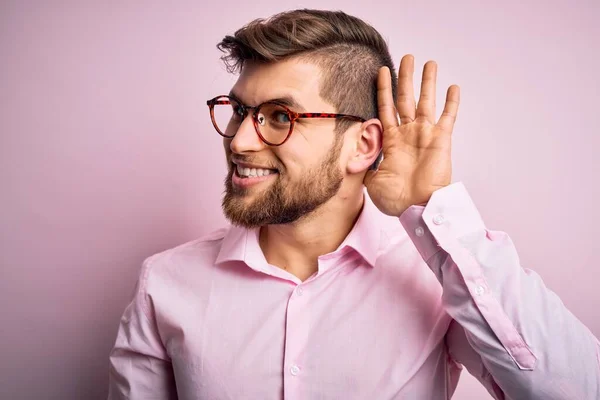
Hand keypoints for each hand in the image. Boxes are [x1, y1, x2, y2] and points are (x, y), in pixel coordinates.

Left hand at [364, 54, 459, 216]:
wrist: (416, 209)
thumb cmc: (395, 199)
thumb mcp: (371, 180)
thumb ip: (364, 163)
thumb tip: (352, 156)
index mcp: (391, 140)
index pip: (386, 108)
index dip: (384, 89)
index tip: (381, 71)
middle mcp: (408, 134)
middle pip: (406, 98)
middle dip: (405, 78)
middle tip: (406, 58)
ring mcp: (425, 135)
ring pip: (426, 101)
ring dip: (428, 82)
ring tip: (429, 63)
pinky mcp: (441, 140)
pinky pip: (448, 117)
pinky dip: (451, 102)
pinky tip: (453, 86)